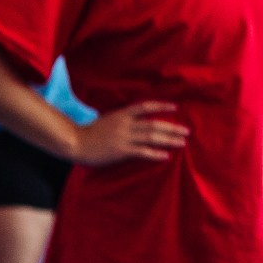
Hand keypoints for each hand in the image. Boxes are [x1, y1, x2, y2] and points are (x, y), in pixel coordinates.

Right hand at [69, 101, 187, 165]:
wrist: (75, 142)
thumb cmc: (91, 133)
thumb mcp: (108, 120)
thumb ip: (123, 120)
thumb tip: (138, 121)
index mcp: (122, 114)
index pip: (145, 107)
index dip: (161, 106)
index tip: (175, 107)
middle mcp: (125, 124)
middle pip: (154, 124)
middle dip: (172, 127)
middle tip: (187, 131)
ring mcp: (123, 137)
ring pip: (151, 137)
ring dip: (168, 140)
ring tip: (182, 143)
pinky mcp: (121, 151)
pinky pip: (142, 151)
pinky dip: (155, 153)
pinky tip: (165, 156)